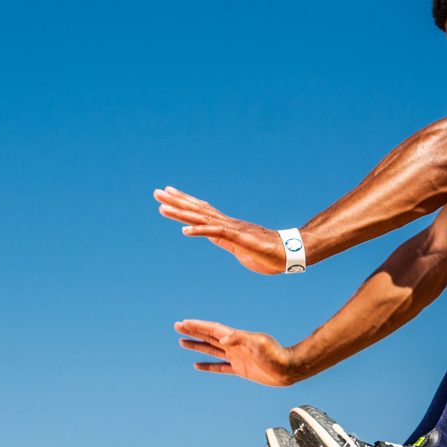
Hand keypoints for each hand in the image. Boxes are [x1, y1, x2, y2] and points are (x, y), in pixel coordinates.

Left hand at [154, 186, 287, 274]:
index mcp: (226, 226)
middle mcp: (227, 223)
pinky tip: (184, 231)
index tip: (167, 194)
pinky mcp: (239, 238)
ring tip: (162, 207)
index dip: (184, 202)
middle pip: (197, 210)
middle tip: (156, 192)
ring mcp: (232, 229)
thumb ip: (225, 240)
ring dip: (181, 213)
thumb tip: (215, 236)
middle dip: (176, 201)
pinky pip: (216, 233)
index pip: (201, 210)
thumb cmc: (267, 253)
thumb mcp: (239, 248)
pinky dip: (199, 231)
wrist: (289, 254)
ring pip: (202, 219)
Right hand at [175, 319, 300, 386]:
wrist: (289, 369)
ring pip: (211, 350)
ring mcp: (236, 357)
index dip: (198, 326)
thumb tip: (222, 338)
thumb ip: (240, 340)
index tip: (184, 323)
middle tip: (177, 326)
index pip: (212, 329)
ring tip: (182, 342)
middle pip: (208, 337)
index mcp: (236, 338)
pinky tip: (197, 365)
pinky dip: (208, 365)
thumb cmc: (276, 355)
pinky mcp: (240, 369)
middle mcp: (234, 345)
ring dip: (197, 345)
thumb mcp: (259, 344)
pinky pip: (219, 367)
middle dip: (193, 331)